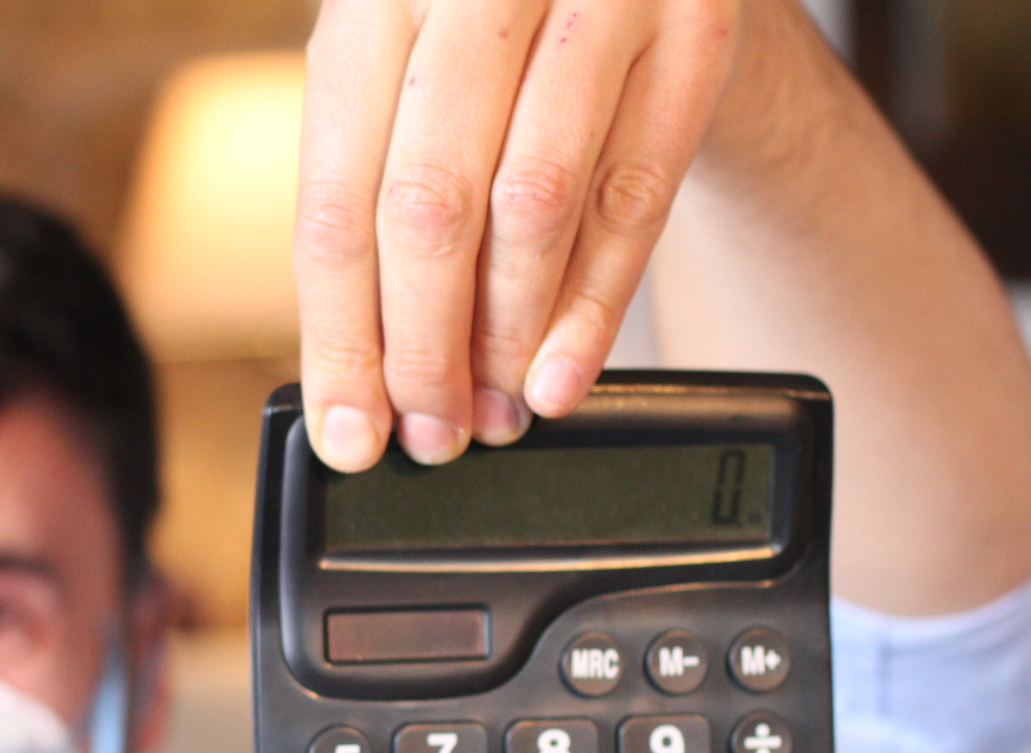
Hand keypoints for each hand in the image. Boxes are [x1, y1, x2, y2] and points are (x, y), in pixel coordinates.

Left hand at [295, 0, 741, 467]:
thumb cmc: (490, 31)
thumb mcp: (405, 77)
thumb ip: (377, 198)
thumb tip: (359, 383)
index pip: (337, 200)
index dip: (342, 338)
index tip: (349, 432)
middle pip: (431, 207)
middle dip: (426, 351)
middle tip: (431, 434)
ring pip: (536, 206)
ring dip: (509, 339)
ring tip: (494, 413)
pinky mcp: (694, 27)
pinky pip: (636, 196)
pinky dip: (594, 307)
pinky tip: (561, 375)